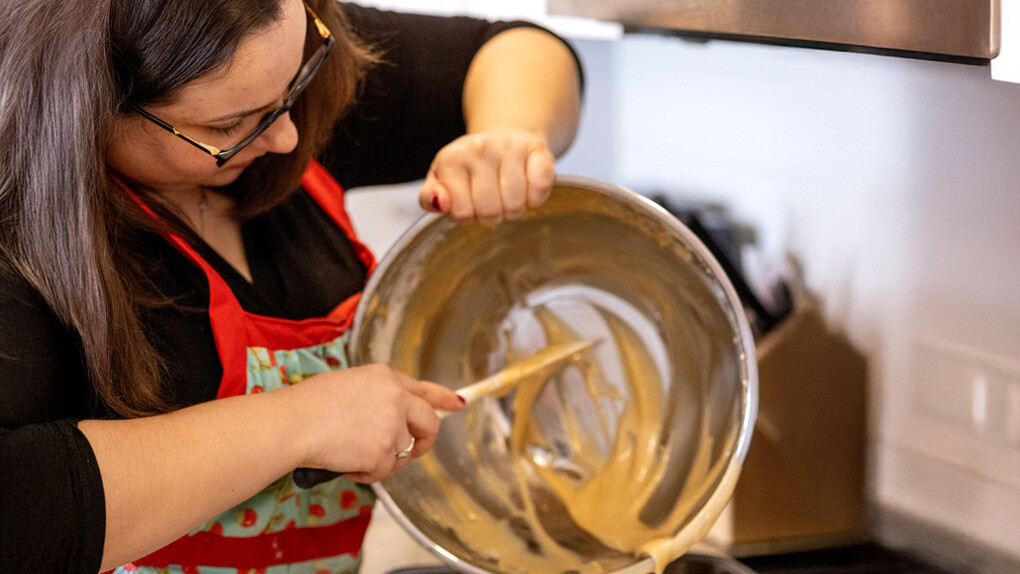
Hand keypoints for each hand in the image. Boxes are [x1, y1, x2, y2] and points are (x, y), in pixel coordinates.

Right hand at [284, 364, 463, 482]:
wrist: (292, 424)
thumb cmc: (307, 406)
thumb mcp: (348, 385)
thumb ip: (377, 396)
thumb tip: (392, 416)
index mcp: (385, 377)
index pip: (423, 388)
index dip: (441, 399)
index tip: (457, 404)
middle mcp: (395, 396)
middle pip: (429, 423)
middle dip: (423, 442)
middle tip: (410, 451)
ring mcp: (392, 423)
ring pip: (403, 452)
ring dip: (382, 460)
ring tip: (352, 454)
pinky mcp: (384, 450)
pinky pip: (384, 471)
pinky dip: (366, 473)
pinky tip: (346, 464)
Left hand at [419, 128, 555, 223]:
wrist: (503, 138)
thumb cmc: (471, 168)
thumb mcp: (442, 182)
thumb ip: (429, 197)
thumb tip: (440, 201)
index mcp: (450, 159)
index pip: (462, 213)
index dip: (469, 216)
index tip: (470, 202)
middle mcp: (478, 147)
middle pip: (490, 211)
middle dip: (493, 214)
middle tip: (492, 198)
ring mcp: (509, 146)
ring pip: (515, 203)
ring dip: (514, 207)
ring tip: (508, 192)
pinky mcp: (536, 148)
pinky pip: (541, 186)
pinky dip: (537, 196)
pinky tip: (528, 185)